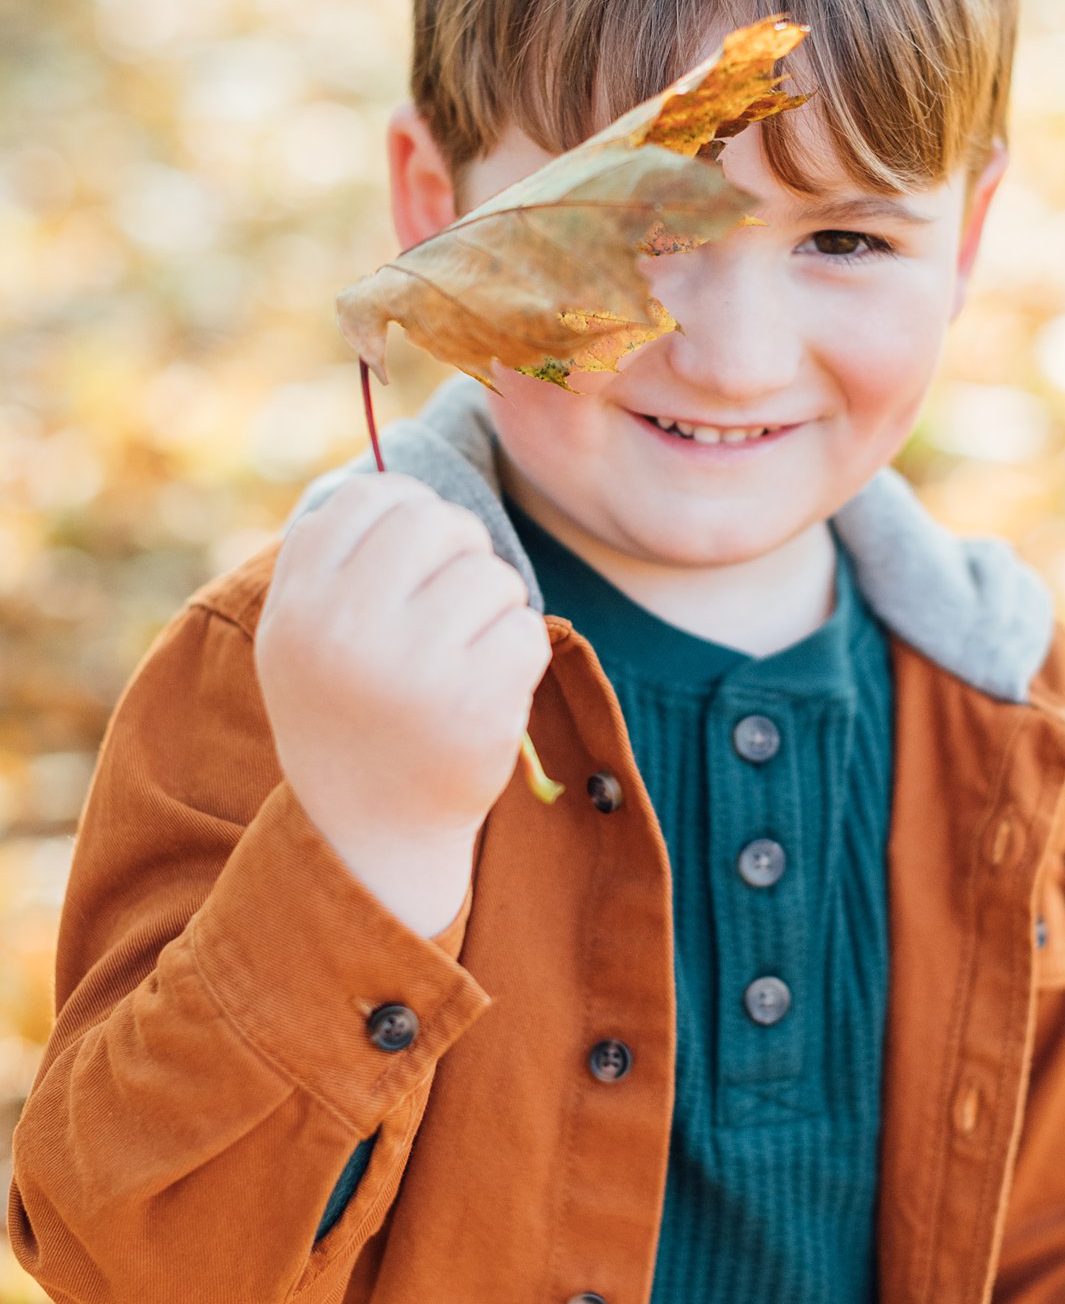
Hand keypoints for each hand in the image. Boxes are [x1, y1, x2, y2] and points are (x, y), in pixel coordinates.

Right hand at [256, 474, 551, 935]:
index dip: (411, 524)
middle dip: (461, 558)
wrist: (368, 834)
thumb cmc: (347, 710)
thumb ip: (340, 554)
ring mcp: (411, 667)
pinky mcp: (474, 705)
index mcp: (299, 601)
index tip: (408, 573)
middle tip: (446, 615)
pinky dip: (518, 657)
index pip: (378, 497)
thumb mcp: (308, 629)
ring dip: (493, 610)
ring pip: (493, 575)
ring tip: (459, 661)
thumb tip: (403, 469)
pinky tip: (484, 695)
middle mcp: (345, 627)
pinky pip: (526, 629)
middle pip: (444, 525)